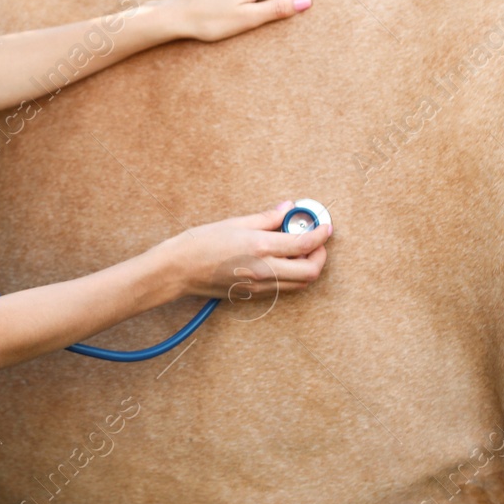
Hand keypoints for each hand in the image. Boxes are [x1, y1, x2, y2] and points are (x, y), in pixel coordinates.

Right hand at [156, 199, 330, 301]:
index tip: (325, 226)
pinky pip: (284, 288)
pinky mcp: (253, 295)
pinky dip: (292, 275)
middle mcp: (264, 271)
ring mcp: (259, 286)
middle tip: (315, 240)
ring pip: (300, 284)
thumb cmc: (201, 243)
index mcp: (260, 248)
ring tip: (298, 249)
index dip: (321, 234)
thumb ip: (267, 218)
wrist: (179, 270)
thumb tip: (287, 209)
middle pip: (310, 272)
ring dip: (307, 267)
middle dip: (320, 255)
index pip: (304, 244)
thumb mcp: (235, 223)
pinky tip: (281, 260)